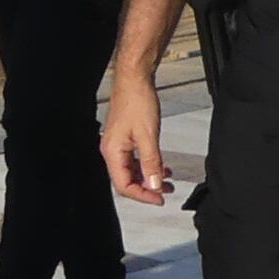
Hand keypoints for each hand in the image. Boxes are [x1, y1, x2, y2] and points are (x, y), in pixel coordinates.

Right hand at [104, 67, 172, 205]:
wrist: (135, 80)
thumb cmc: (137, 100)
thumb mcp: (148, 136)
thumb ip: (151, 163)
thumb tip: (154, 185)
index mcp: (112, 151)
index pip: (124, 185)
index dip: (143, 195)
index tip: (159, 199)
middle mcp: (112, 150)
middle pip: (127, 180)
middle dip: (147, 188)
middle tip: (165, 193)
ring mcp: (118, 144)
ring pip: (132, 170)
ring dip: (149, 177)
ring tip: (167, 181)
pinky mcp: (125, 138)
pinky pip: (135, 159)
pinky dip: (148, 165)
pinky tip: (161, 166)